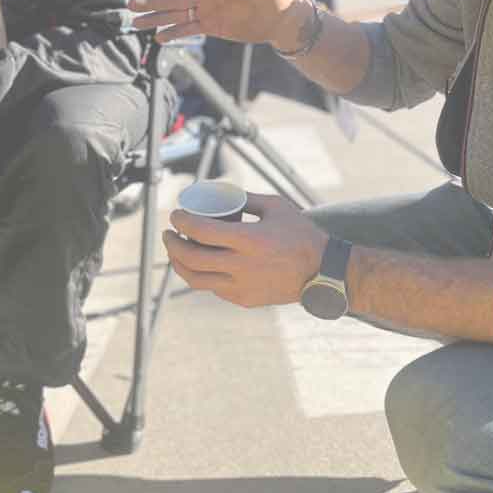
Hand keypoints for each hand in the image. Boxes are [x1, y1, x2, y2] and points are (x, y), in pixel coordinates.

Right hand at [128, 0, 305, 46]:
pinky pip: (188, 29)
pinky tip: (158, 38)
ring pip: (176, 14)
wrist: (279, 18)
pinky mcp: (211, 26)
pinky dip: (173, 33)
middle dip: (152, 0)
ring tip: (135, 23)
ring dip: (156, 18)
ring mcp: (207, 10)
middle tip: (131, 4)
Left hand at [161, 192, 326, 307]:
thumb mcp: (276, 206)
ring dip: (179, 264)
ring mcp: (241, 286)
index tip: (176, 215)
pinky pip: (212, 288)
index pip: (201, 231)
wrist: (322, 272)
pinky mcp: (244, 300)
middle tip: (170, 233)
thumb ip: (246, 198)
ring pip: (195, 279)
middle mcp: (241, 266)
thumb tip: (219, 193)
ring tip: (176, 251)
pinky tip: (201, 264)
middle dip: (173, 244)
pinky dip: (201, 275)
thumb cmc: (300, 235)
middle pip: (191, 258)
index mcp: (249, 240)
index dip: (182, 222)